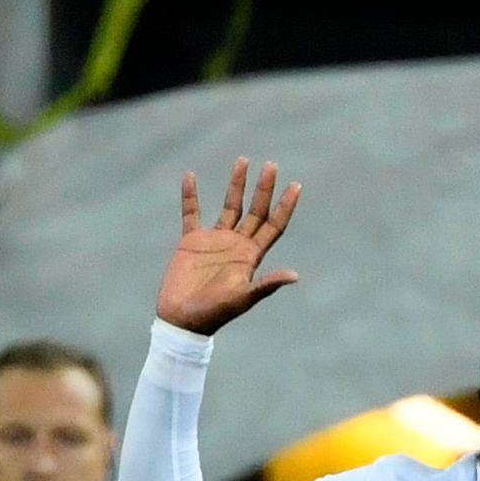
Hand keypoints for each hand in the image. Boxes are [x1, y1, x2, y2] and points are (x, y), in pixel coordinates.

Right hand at [154, 159, 303, 335]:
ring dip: (237, 184)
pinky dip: (190, 196)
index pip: (273, 225)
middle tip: (272, 165)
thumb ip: (266, 284)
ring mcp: (214, 241)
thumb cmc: (214, 313)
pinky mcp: (191, 241)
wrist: (183, 320)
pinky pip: (191, 213)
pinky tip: (190, 176)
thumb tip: (295, 276)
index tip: (296, 185)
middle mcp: (236, 245)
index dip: (285, 207)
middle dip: (264, 188)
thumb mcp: (242, 298)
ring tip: (243, 160)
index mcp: (251, 256)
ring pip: (229, 206)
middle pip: (255, 210)